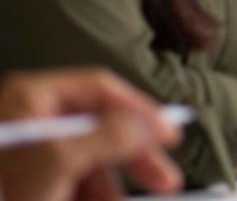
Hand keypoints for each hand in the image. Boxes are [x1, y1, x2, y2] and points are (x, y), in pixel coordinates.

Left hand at [0, 68, 181, 200]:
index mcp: (31, 98)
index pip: (101, 89)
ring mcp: (27, 152)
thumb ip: (111, 134)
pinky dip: (89, 194)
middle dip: (132, 156)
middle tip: (162, 176)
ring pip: (86, 161)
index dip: (140, 110)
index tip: (167, 132)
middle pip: (99, 127)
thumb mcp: (60, 160)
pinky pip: (68, 180)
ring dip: (111, 185)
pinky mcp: (25, 180)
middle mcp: (30, 119)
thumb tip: (152, 121)